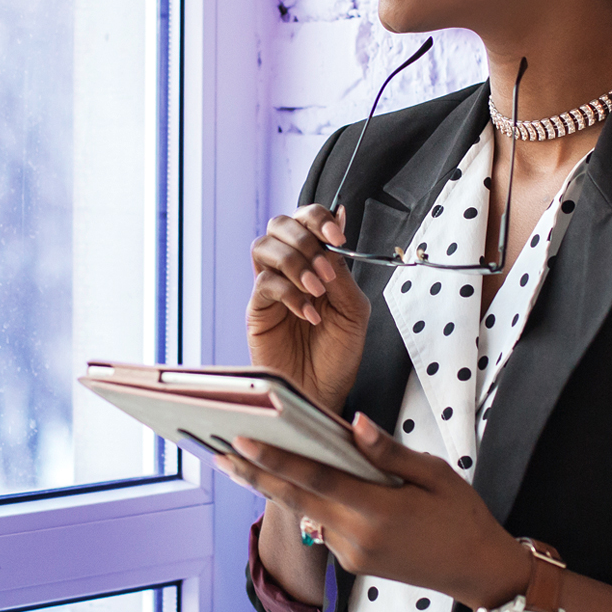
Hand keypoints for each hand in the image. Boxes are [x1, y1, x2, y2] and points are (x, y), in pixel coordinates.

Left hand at [216, 414, 532, 610]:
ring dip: (280, 488)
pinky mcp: (353, 564)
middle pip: (296, 500)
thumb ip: (389, 451)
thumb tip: (353, 423)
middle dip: (255, 476)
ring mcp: (352, 555)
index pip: (317, 480)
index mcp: (378, 510)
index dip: (276, 461)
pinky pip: (324, 526)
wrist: (478, 571)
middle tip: (220, 453)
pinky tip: (298, 481)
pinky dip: (310, 502)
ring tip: (246, 460)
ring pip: (308, 513)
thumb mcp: (434, 474)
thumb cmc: (462, 516)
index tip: (242, 442)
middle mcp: (357, 537)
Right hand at [247, 205, 369, 413]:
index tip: (337, 235)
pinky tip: (309, 314)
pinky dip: (290, 294)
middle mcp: (290, 270)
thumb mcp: (353, 309)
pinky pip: (265, 285)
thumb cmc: (338, 355)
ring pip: (264, 246)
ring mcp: (271, 289)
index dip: (319, 219)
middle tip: (325, 267)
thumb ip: (343, 269)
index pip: (307, 220)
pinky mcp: (258, 310)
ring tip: (316, 290)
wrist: (324, 393)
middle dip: (304, 238)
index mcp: (316, 263)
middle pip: (279, 225)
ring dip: (294, 262)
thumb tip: (340, 219)